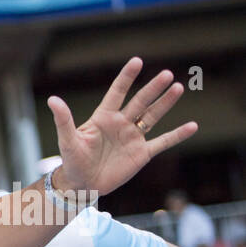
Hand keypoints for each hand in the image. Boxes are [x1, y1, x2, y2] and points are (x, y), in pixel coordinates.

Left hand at [49, 57, 196, 195]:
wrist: (82, 185)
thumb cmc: (72, 161)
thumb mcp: (67, 140)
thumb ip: (63, 120)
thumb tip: (52, 99)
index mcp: (103, 117)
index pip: (117, 93)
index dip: (126, 78)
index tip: (137, 61)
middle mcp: (121, 123)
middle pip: (140, 102)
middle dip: (152, 88)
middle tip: (166, 74)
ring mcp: (133, 137)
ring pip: (152, 116)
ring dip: (165, 103)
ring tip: (177, 88)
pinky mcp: (142, 154)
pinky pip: (162, 142)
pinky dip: (177, 135)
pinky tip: (192, 126)